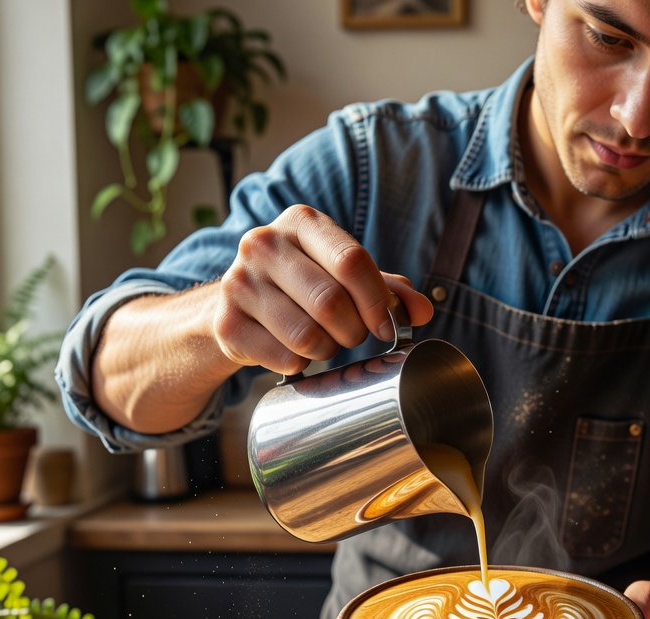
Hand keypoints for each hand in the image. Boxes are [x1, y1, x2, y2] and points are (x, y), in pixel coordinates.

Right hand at [214, 204, 432, 374]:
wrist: (237, 305)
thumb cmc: (303, 286)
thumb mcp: (345, 277)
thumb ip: (388, 290)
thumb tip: (422, 311)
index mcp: (301, 222)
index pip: (351, 261)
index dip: (377, 302)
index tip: (387, 327)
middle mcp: (263, 243)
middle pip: (331, 302)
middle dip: (353, 331)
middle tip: (351, 337)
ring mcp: (239, 282)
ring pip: (308, 336)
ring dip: (327, 351)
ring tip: (321, 343)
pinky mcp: (226, 323)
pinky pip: (283, 359)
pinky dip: (299, 365)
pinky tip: (293, 352)